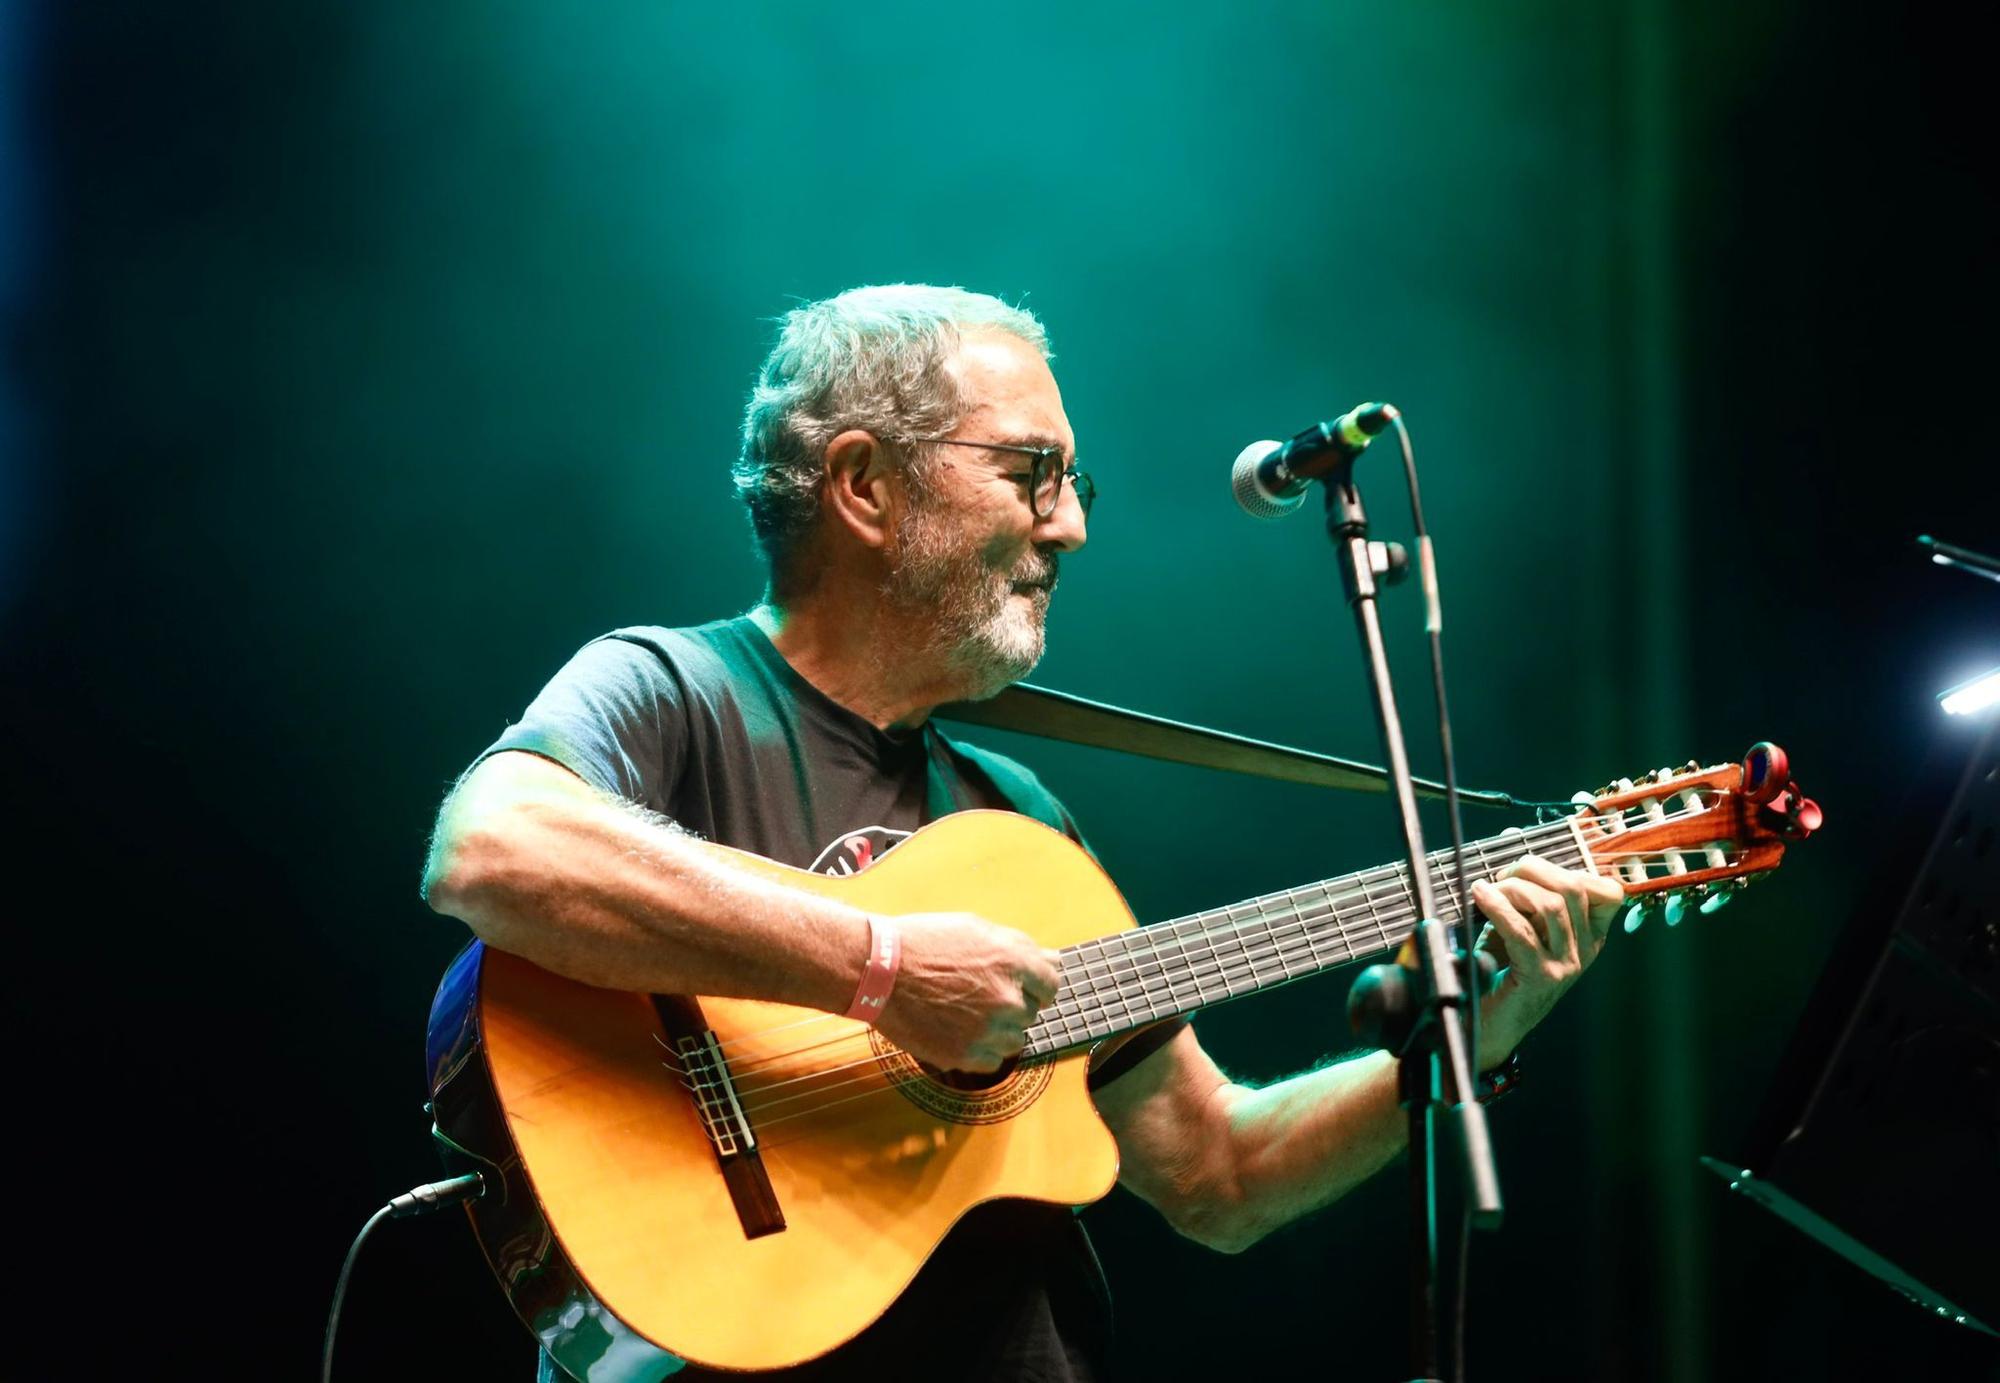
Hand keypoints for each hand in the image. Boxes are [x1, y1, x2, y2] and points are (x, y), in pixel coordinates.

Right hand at [871, 912, 1062, 1073]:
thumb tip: (1053, 961)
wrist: (879, 971)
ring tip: (967, 1014)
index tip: (1019, 986)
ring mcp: (988, 1030)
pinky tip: (959, 1031)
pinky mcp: (966, 1055)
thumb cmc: (923, 943)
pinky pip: (993, 1062)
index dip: (1034, 985)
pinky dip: (980, 1050)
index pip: (1051, 984)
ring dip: (999, 1031)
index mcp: (1013, 961)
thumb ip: (1020, 946)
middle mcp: (1007, 998)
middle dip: (1011, 1005)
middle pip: (1030, 1012)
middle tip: (978, 995)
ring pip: (1014, 1040)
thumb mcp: (976, 928)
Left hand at [1467, 855, 1623, 1068]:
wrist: (1490, 1027)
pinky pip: (1522, 931)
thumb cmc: (1503, 972)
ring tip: (1489, 890)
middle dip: (1534, 870)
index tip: (1531, 872)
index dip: (1569, 870)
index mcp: (1590, 938)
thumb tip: (1516, 865)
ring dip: (1513, 887)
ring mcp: (1566, 966)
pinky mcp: (1540, 977)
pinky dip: (1497, 906)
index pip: (1608, 892)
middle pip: (1574, 888)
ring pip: (1550, 905)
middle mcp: (1586, 952)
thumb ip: (1532, 902)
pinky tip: (1481, 896)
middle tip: (1502, 876)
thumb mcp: (1526, 930)